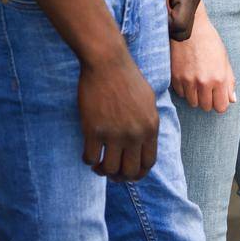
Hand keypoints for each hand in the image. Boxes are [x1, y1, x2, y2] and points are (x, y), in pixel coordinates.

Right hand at [79, 49, 160, 179]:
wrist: (108, 64)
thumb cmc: (128, 79)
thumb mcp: (148, 102)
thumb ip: (148, 124)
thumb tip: (144, 144)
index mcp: (150, 127)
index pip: (148, 162)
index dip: (138, 173)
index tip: (129, 173)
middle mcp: (135, 134)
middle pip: (130, 171)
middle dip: (121, 177)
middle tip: (112, 172)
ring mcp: (114, 134)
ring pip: (109, 169)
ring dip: (102, 171)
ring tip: (99, 164)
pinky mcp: (93, 130)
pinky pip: (90, 158)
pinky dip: (88, 160)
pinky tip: (89, 152)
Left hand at [135, 0, 200, 40]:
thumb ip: (150, 0)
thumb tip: (145, 24)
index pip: (180, 29)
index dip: (161, 29)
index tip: (144, 18)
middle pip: (183, 32)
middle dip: (163, 29)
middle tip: (144, 17)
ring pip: (180, 26)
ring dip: (163, 23)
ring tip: (146, 10)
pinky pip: (177, 16)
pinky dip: (164, 17)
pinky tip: (150, 5)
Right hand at [169, 11, 235, 112]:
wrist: (190, 29)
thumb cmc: (210, 42)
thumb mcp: (224, 60)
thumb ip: (229, 81)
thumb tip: (232, 99)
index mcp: (219, 79)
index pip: (221, 107)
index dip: (220, 103)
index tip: (218, 97)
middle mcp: (203, 83)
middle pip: (206, 107)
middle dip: (208, 100)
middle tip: (208, 89)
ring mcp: (188, 82)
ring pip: (192, 102)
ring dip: (196, 96)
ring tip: (197, 82)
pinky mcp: (175, 79)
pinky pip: (181, 94)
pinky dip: (185, 89)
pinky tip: (188, 78)